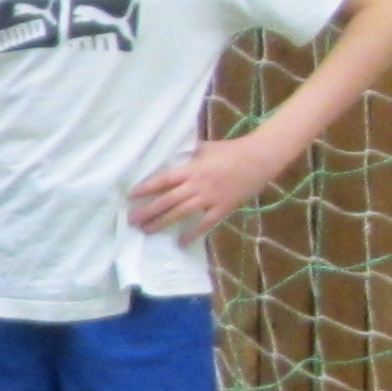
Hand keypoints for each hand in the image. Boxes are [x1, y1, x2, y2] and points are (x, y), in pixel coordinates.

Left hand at [127, 130, 286, 242]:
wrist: (261, 158)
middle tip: (131, 219)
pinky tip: (180, 242)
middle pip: (168, 199)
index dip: (145, 188)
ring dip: (162, 222)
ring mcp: (210, 197)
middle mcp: (197, 184)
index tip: (130, 196)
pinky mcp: (224, 207)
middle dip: (148, 210)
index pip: (163, 179)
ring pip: (181, 213)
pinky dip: (193, 234)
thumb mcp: (205, 148)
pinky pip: (206, 224)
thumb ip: (188, 155)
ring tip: (146, 230)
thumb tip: (171, 157)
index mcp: (192, 168)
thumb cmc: (232, 150)